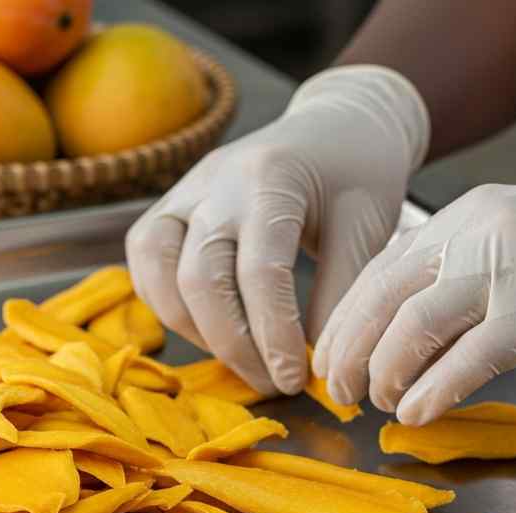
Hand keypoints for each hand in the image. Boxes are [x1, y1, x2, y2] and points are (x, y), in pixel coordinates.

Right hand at [126, 65, 428, 395]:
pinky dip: (168, 307)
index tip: (295, 379)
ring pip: (159, 271)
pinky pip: (146, 264)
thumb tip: (316, 364)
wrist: (333, 125)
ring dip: (196, 332)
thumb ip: (340, 292)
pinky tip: (211, 334)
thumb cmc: (359, 176)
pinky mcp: (168, 206)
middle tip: (274, 384)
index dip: (274, 335)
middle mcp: (217, 181)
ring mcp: (185, 191)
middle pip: (201, 278)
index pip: (260, 272)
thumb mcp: (369, 227)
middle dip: (234, 345)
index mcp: (272, 178)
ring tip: (245, 364)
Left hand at [314, 179, 515, 422]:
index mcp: (468, 217)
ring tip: (379, 403)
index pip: (382, 269)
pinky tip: (416, 414)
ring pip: (413, 326)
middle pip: (383, 297)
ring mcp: (509, 271)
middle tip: (340, 391)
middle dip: (350, 351)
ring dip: (385, 373)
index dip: (348, 320)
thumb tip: (414, 329)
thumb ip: (467, 273)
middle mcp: (478, 234)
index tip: (334, 357)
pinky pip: (465, 360)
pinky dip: (432, 392)